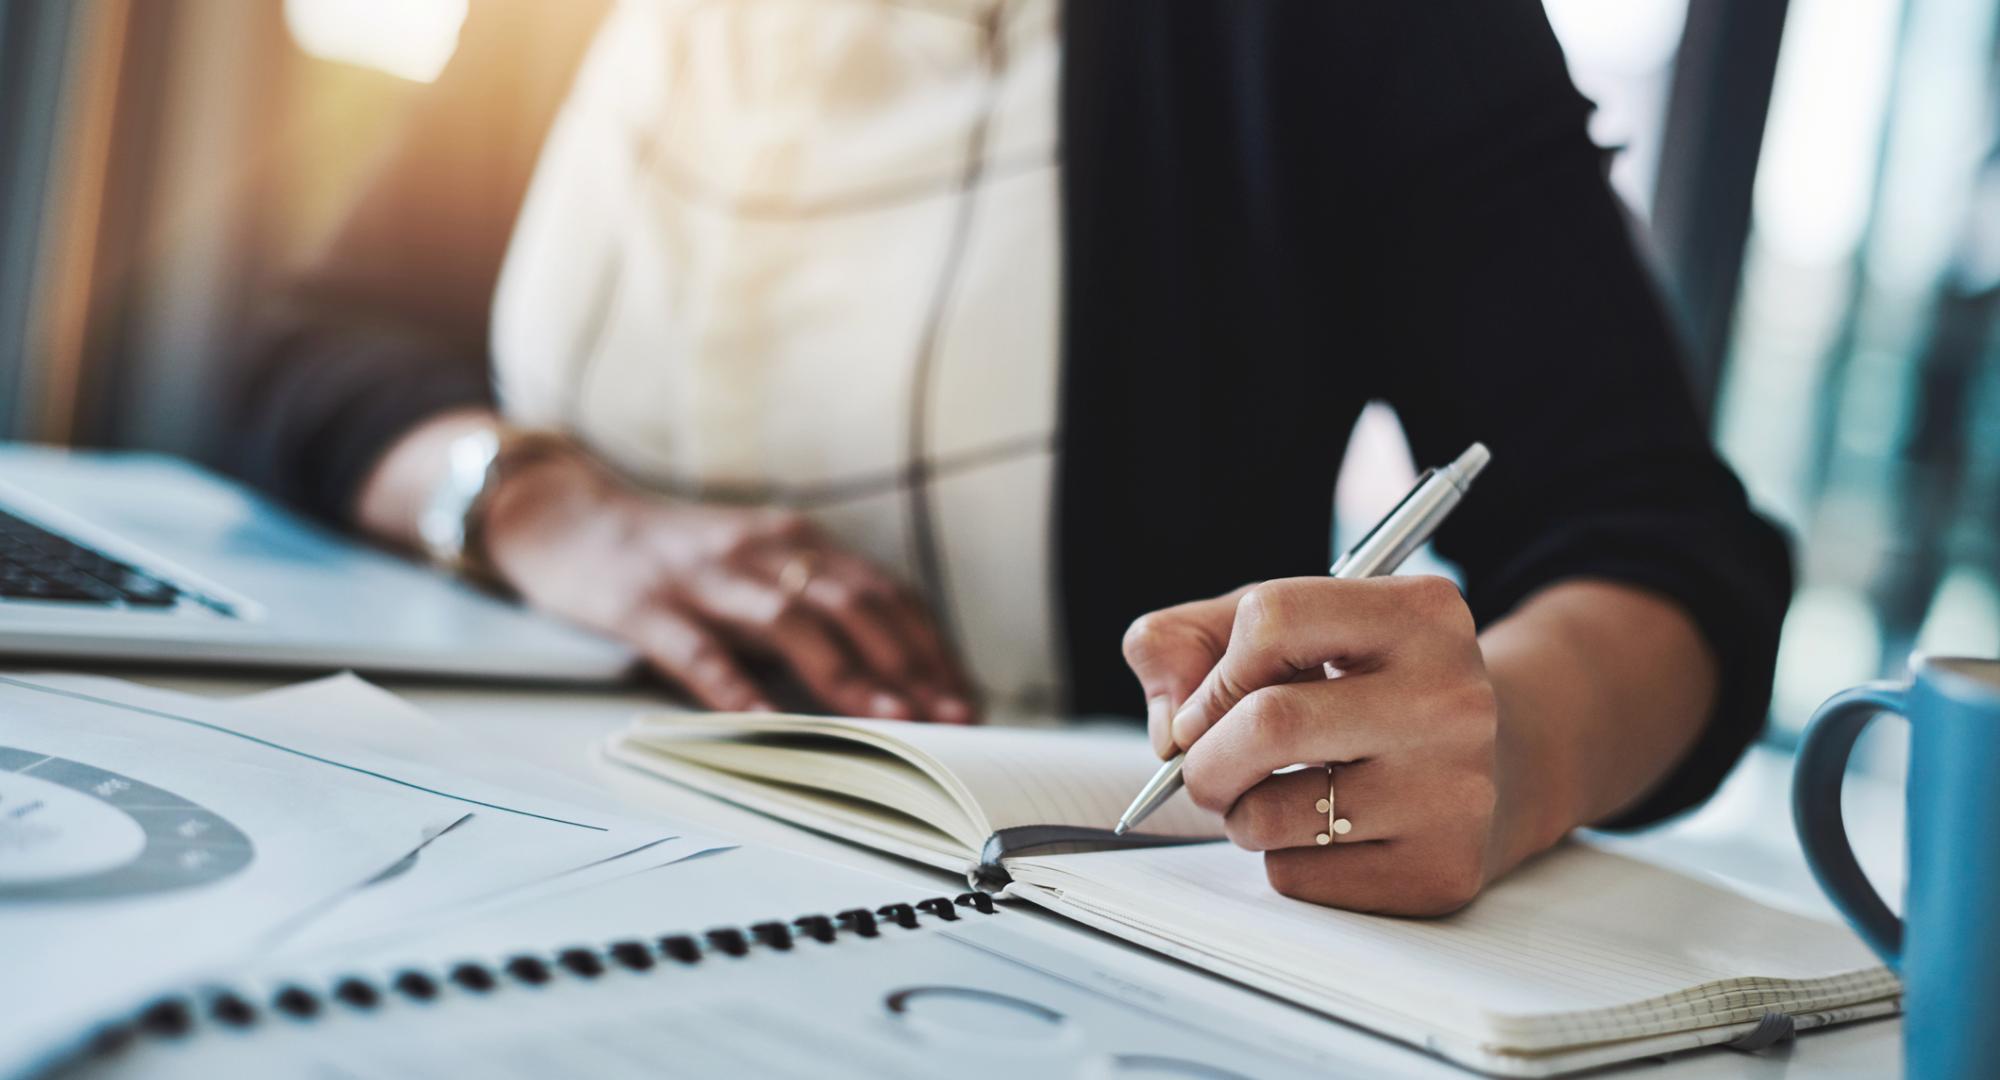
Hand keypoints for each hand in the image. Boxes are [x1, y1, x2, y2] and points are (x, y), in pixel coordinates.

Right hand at [479, 447, 974, 722]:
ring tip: (894, 721)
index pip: (884, 592)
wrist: (565, 514)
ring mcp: (702, 576)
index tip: (969, 694)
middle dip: (913, 664)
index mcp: (795, 541)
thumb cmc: (674, 557)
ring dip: (850, 674)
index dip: (931, 644)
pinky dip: (737, 689)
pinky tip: (768, 725)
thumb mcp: (754, 566)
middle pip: (855, 603)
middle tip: (955, 717)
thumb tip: (887, 674)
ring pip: (791, 623)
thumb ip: (811, 606)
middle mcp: (760, 550)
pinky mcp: (643, 603)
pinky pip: (697, 651)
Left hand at [1133, 576, 1506, 915]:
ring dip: (1239, 813)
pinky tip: (1328, 833)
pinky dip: (1282, 859)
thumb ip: (1192, 643)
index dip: (1215, 670)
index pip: (1272, 618)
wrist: (1499, 765)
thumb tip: (1168, 726)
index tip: (1210, 703)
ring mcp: (1453, 791)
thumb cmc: (1367, 688)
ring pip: (1269, 816)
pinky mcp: (1439, 870)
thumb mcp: (1292, 631)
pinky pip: (1298, 877)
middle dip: (1204, 757)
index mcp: (1422, 614)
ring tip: (1275, 795)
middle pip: (1268, 723)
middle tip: (1205, 768)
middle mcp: (1452, 699)